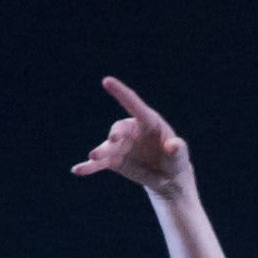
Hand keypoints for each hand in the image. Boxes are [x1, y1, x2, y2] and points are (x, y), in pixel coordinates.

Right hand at [70, 75, 191, 195]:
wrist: (167, 176)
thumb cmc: (175, 159)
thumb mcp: (179, 154)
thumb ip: (178, 149)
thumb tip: (173, 146)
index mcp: (148, 121)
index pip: (133, 103)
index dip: (120, 92)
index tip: (106, 81)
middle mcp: (131, 130)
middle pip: (120, 128)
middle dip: (116, 133)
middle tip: (114, 140)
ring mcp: (121, 145)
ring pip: (108, 146)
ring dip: (101, 151)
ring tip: (94, 156)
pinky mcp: (115, 161)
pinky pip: (100, 163)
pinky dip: (89, 166)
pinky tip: (78, 170)